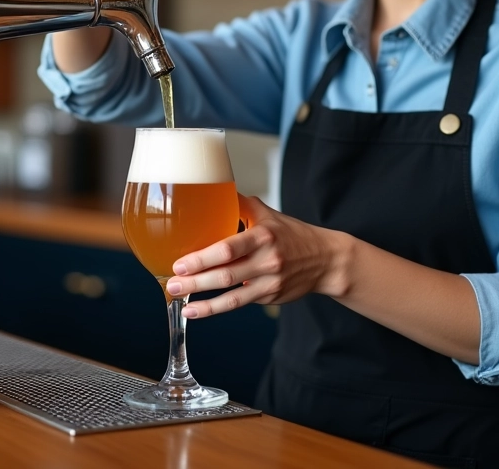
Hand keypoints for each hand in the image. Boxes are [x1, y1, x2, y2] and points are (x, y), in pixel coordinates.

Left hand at [165, 194, 349, 318]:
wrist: (325, 259)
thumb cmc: (291, 233)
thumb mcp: (268, 214)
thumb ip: (240, 204)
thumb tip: (210, 188)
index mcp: (263, 236)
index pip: (230, 248)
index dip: (203, 258)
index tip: (180, 262)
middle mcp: (267, 260)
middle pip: (226, 274)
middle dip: (196, 281)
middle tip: (173, 282)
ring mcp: (269, 282)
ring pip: (232, 295)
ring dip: (203, 301)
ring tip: (180, 301)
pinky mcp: (270, 297)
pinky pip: (240, 303)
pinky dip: (216, 308)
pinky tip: (196, 310)